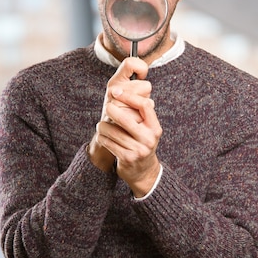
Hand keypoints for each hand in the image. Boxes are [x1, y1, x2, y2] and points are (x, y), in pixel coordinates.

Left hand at [89, 57, 161, 196]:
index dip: (129, 96)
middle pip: (126, 117)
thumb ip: (141, 112)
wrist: (143, 171)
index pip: (144, 105)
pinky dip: (102, 138)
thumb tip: (133, 86)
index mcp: (155, 127)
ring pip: (112, 130)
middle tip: (107, 106)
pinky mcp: (127, 158)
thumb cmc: (142, 143)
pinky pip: (108, 142)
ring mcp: (139, 149)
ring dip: (103, 127)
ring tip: (102, 126)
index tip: (116, 91)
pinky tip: (103, 137)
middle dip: (113, 110)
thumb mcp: (147, 128)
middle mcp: (149, 138)